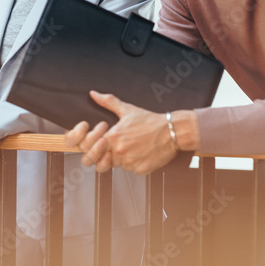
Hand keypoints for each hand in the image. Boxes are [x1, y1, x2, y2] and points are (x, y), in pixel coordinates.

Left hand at [65, 91, 196, 174]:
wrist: (172, 131)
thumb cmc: (151, 121)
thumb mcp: (127, 110)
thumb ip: (107, 102)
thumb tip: (93, 94)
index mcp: (112, 138)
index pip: (92, 150)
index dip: (95, 148)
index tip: (102, 144)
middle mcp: (119, 152)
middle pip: (102, 163)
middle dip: (105, 158)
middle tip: (116, 151)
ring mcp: (130, 162)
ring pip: (119, 167)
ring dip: (123, 160)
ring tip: (134, 148)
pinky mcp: (141, 170)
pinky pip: (133, 171)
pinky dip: (136, 164)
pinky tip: (143, 153)